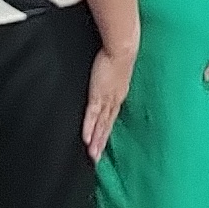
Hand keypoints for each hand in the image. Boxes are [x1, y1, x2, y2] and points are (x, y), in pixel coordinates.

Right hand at [82, 39, 134, 157]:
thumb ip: (110, 76)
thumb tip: (107, 77)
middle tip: (96, 159)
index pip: (111, 116)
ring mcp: (107, 99)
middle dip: (101, 142)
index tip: (102, 142)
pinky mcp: (98, 95)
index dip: (106, 130)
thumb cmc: (118, 54)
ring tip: (92, 155)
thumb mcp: (115, 68)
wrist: (122, 48)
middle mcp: (115, 100)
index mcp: (119, 94)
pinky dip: (89, 128)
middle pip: (106, 125)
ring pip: (101, 124)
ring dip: (96, 141)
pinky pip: (92, 115)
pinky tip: (85, 139)